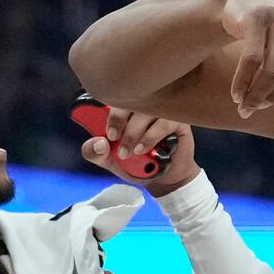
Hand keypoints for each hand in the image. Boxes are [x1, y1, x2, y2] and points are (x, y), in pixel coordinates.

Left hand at [84, 108, 199, 195]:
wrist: (166, 178)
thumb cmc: (140, 164)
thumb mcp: (110, 161)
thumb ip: (95, 153)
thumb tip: (98, 143)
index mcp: (125, 108)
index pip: (113, 94)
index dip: (107, 108)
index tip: (106, 130)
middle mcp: (144, 105)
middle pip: (130, 97)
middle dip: (119, 119)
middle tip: (114, 139)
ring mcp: (162, 111)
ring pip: (146, 111)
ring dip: (134, 132)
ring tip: (130, 151)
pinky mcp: (178, 121)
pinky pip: (164, 122)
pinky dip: (151, 136)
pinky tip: (143, 149)